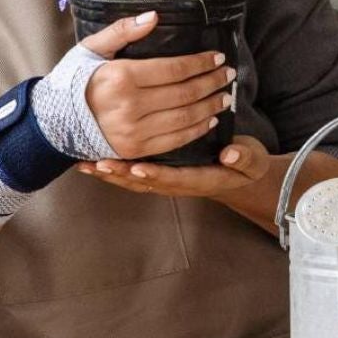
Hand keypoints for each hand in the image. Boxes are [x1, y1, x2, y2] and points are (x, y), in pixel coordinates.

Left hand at [75, 135, 270, 199]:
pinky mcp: (158, 174)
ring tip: (86, 165)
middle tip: (98, 164)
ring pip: (133, 181)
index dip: (156, 173)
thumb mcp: (252, 160)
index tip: (138, 167)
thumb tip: (231, 153)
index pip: (176, 177)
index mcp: (200, 179)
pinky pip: (131, 176)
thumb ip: (243, 157)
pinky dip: (112, 170)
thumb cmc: (245, 164)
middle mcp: (178, 183)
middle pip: (145, 182)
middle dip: (122, 174)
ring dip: (110, 174)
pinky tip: (91, 162)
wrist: (239, 176)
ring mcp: (166, 181)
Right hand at [77, 12, 234, 158]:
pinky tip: (208, 119)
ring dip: (210, 106)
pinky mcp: (135, 150)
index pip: (173, 70)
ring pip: (185, 118)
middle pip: (184, 93)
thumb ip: (122, 31)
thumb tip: (154, 16)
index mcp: (121, 77)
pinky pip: (175, 140)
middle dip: (211, 82)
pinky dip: (196, 129)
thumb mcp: (91, 49)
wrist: (53, 122)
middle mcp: (130, 106)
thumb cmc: (74, 81)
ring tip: (224, 95)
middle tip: (228, 74)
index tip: (216, 57)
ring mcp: (134, 131)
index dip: (199, 63)